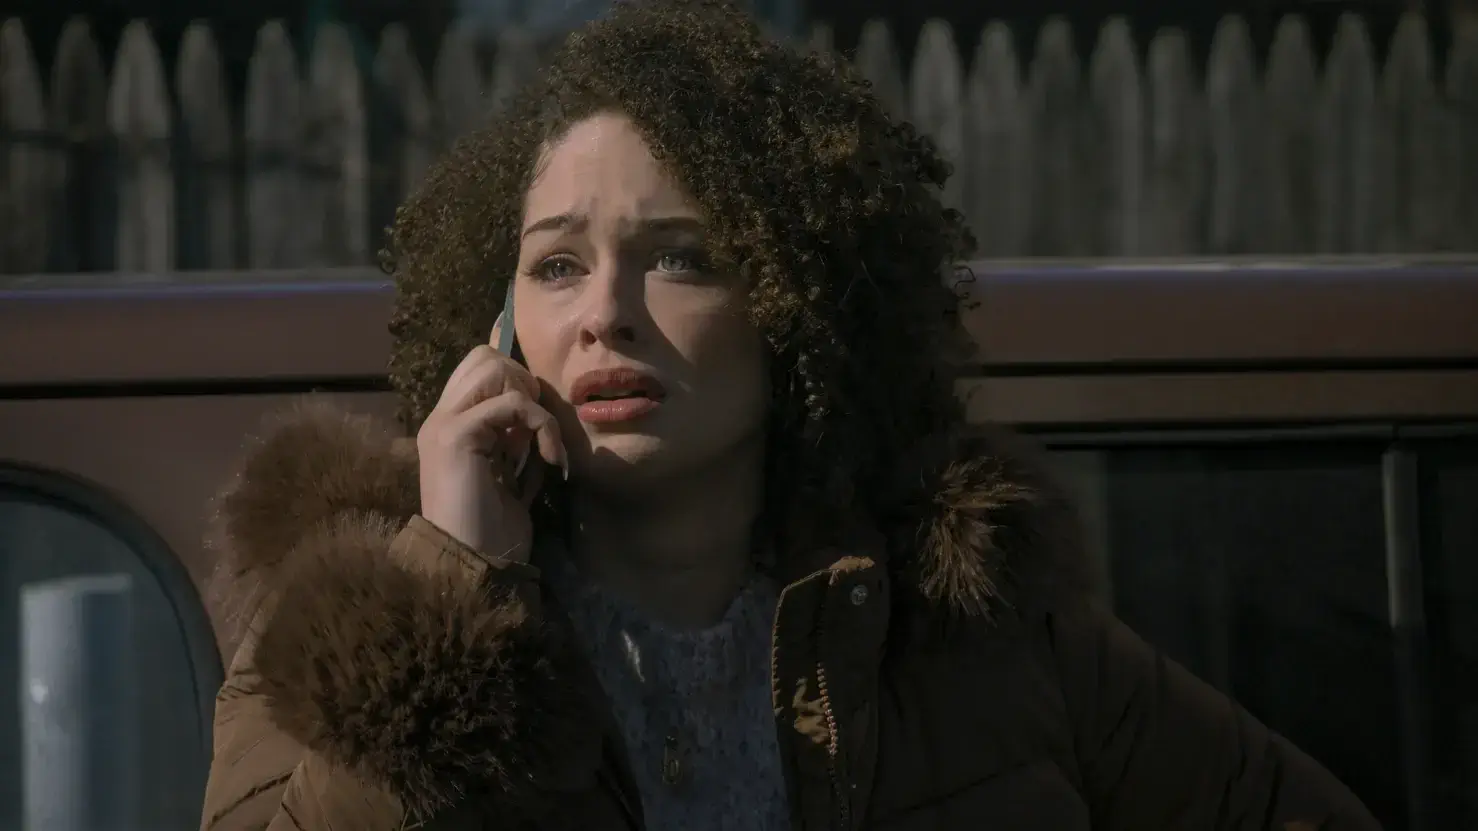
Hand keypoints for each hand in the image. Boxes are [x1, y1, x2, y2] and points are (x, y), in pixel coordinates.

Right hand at [416, 316, 566, 561]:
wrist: (473, 566)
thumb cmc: (492, 532)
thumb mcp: (513, 475)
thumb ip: (517, 441)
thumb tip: (537, 412)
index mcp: (450, 426)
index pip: (479, 371)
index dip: (515, 380)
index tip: (538, 424)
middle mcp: (441, 418)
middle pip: (484, 358)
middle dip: (523, 384)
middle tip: (538, 429)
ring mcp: (444, 424)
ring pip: (494, 368)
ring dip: (532, 402)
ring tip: (541, 444)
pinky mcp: (457, 434)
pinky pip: (512, 403)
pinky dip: (542, 425)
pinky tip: (550, 460)